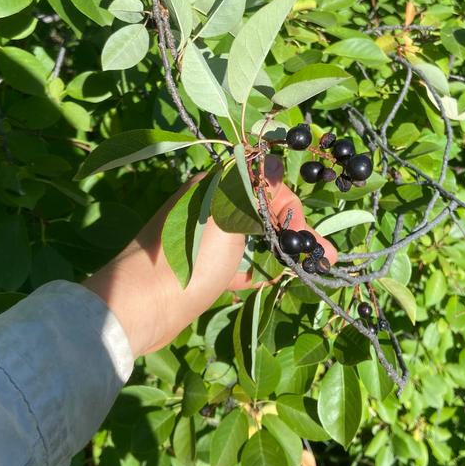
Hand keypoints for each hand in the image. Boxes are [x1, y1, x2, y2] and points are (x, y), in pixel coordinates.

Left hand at [84, 154, 336, 357]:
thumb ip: (252, 187)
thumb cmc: (189, 257)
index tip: (309, 235)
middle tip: (324, 256)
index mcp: (213, 186)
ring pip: (251, 239)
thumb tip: (273, 159)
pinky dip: (256, 270)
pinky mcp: (201, 270)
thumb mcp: (226, 214)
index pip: (265, 182)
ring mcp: (204, 241)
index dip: (291, 207)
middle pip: (261, 211)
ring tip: (308, 269)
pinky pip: (236, 265)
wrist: (140, 306)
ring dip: (280, 251)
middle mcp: (209, 208)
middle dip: (294, 231)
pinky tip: (274, 281)